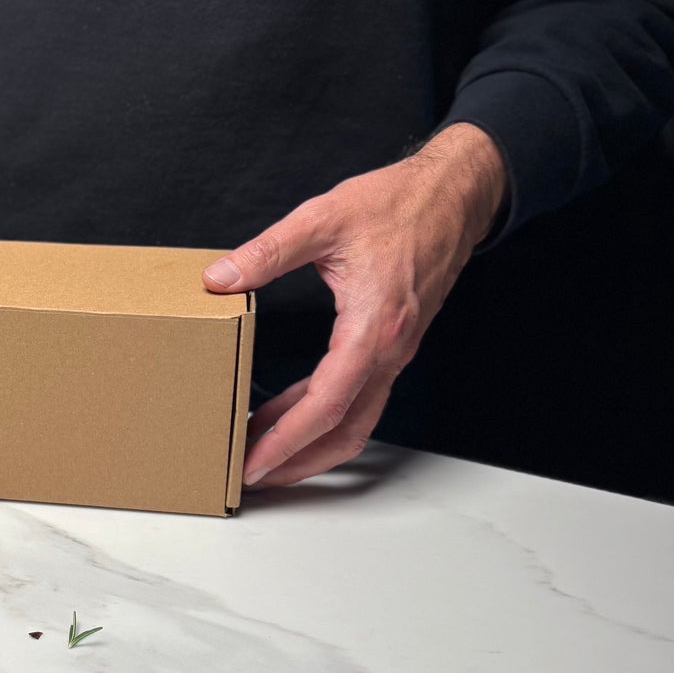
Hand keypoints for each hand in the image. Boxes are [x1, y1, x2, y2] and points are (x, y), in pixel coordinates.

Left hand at [202, 123, 506, 489]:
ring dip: (310, 443)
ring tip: (261, 451)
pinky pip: (357, 396)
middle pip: (345, 431)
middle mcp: (388, 350)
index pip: (326, 404)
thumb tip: (221, 278)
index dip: (286, 439)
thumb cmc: (398, 204)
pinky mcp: (391, 346)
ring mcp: (393, 352)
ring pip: (354, 420)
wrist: (453, 197)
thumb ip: (270, 250)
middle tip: (252, 475)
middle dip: (298, 461)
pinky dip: (321, 414)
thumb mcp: (324, 219)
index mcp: (372, 327)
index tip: (254, 461)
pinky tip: (286, 411)